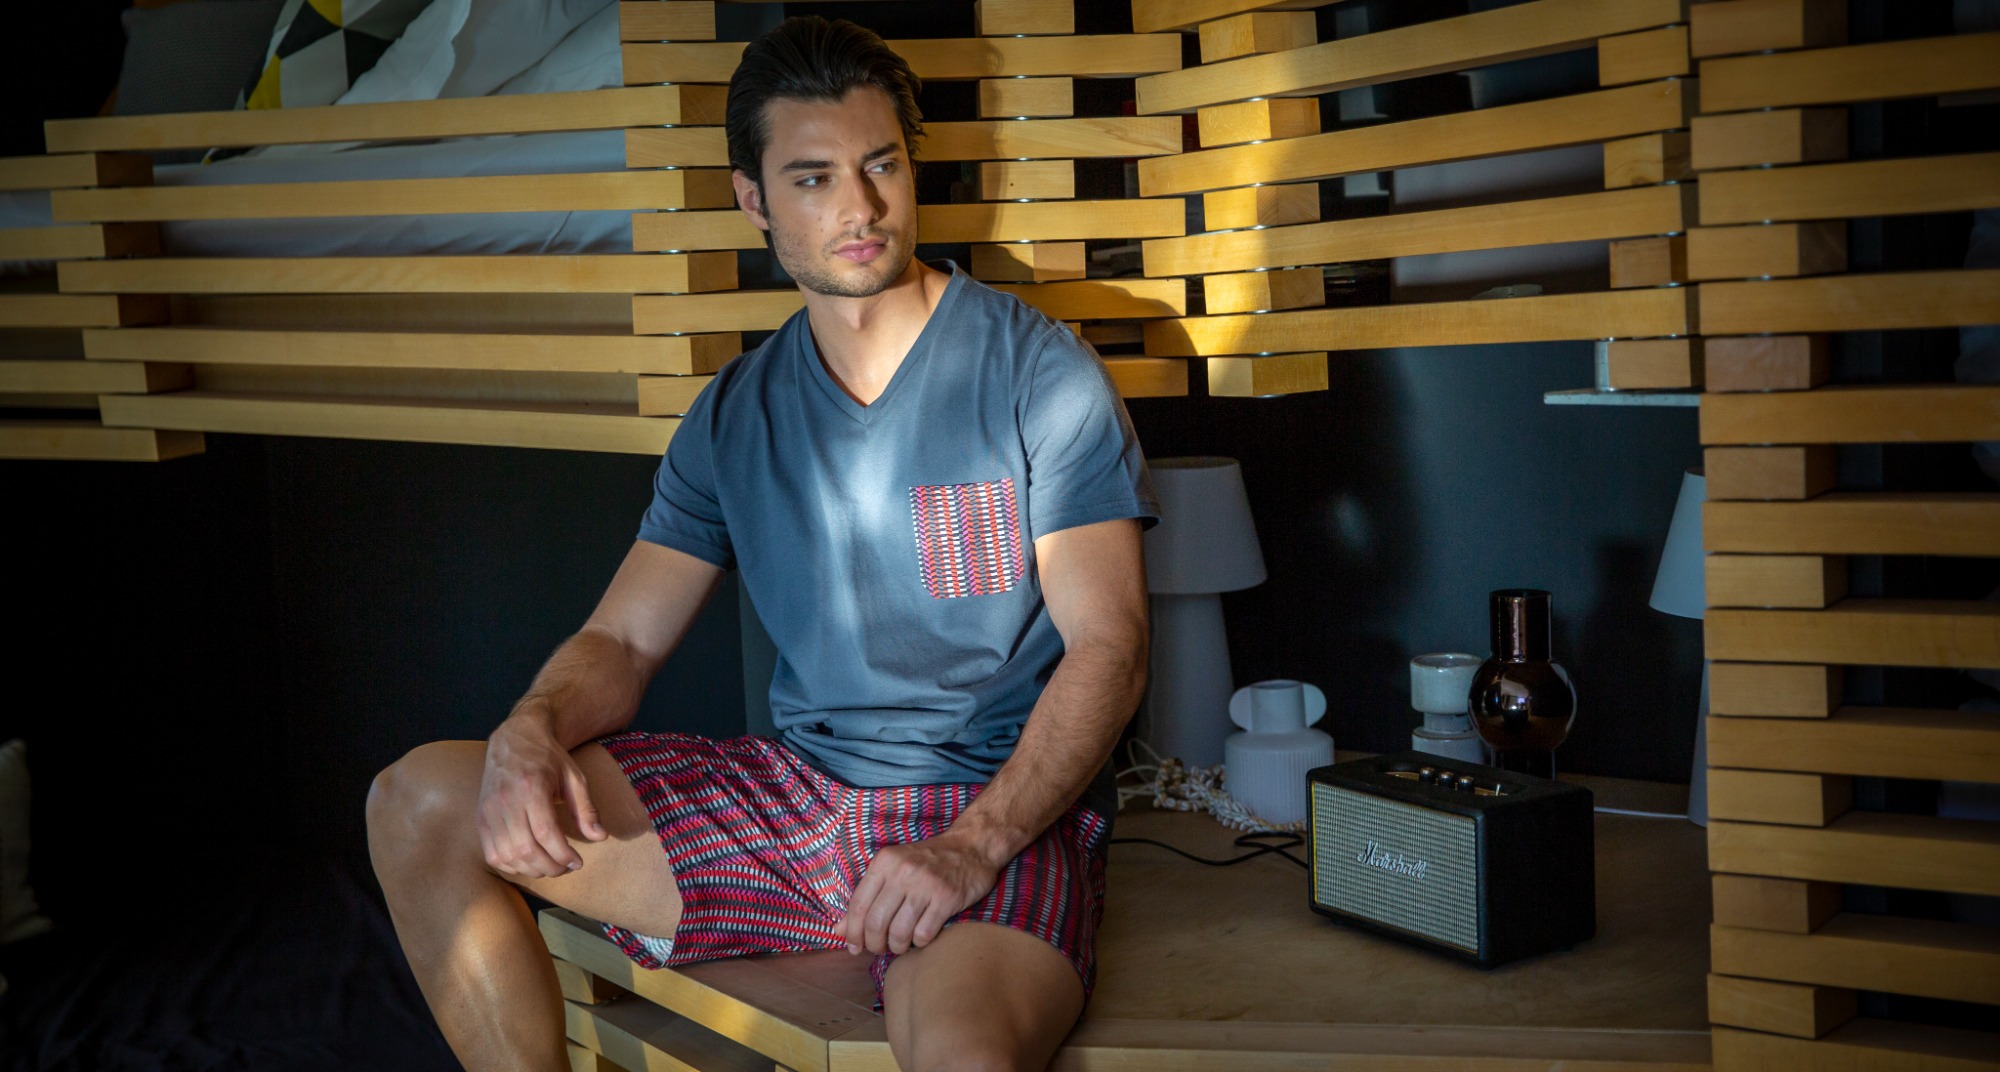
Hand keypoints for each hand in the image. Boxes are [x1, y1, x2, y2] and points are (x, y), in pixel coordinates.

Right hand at [477, 708, 607, 878]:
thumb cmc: (548, 758)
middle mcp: (505, 800)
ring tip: (550, 866)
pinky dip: (511, 866)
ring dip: (532, 870)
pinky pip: (492, 854)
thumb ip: (586, 808)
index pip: (545, 833)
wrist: (514, 739)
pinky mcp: (480, 818)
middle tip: (566, 867)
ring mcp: (488, 811)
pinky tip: (529, 862)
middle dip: (550, 867)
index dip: (563, 855)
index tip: (577, 863)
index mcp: (531, 787)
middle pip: (525, 849)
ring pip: (507, 856)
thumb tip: (600, 836)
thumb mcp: (574, 777)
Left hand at [840, 832, 1004, 955]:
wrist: (971, 847)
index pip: (859, 905)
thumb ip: (867, 898)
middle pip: (876, 922)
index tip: (853, 947)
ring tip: (900, 945)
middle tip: (879, 949)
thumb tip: (839, 930)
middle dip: (874, 944)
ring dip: (897, 947)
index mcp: (885, 862)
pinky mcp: (947, 898)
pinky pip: (924, 934)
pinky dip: (919, 942)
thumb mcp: (893, 870)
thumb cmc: (927, 862)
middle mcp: (903, 872)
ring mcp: (926, 885)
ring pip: (899, 932)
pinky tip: (921, 936)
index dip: (852, 932)